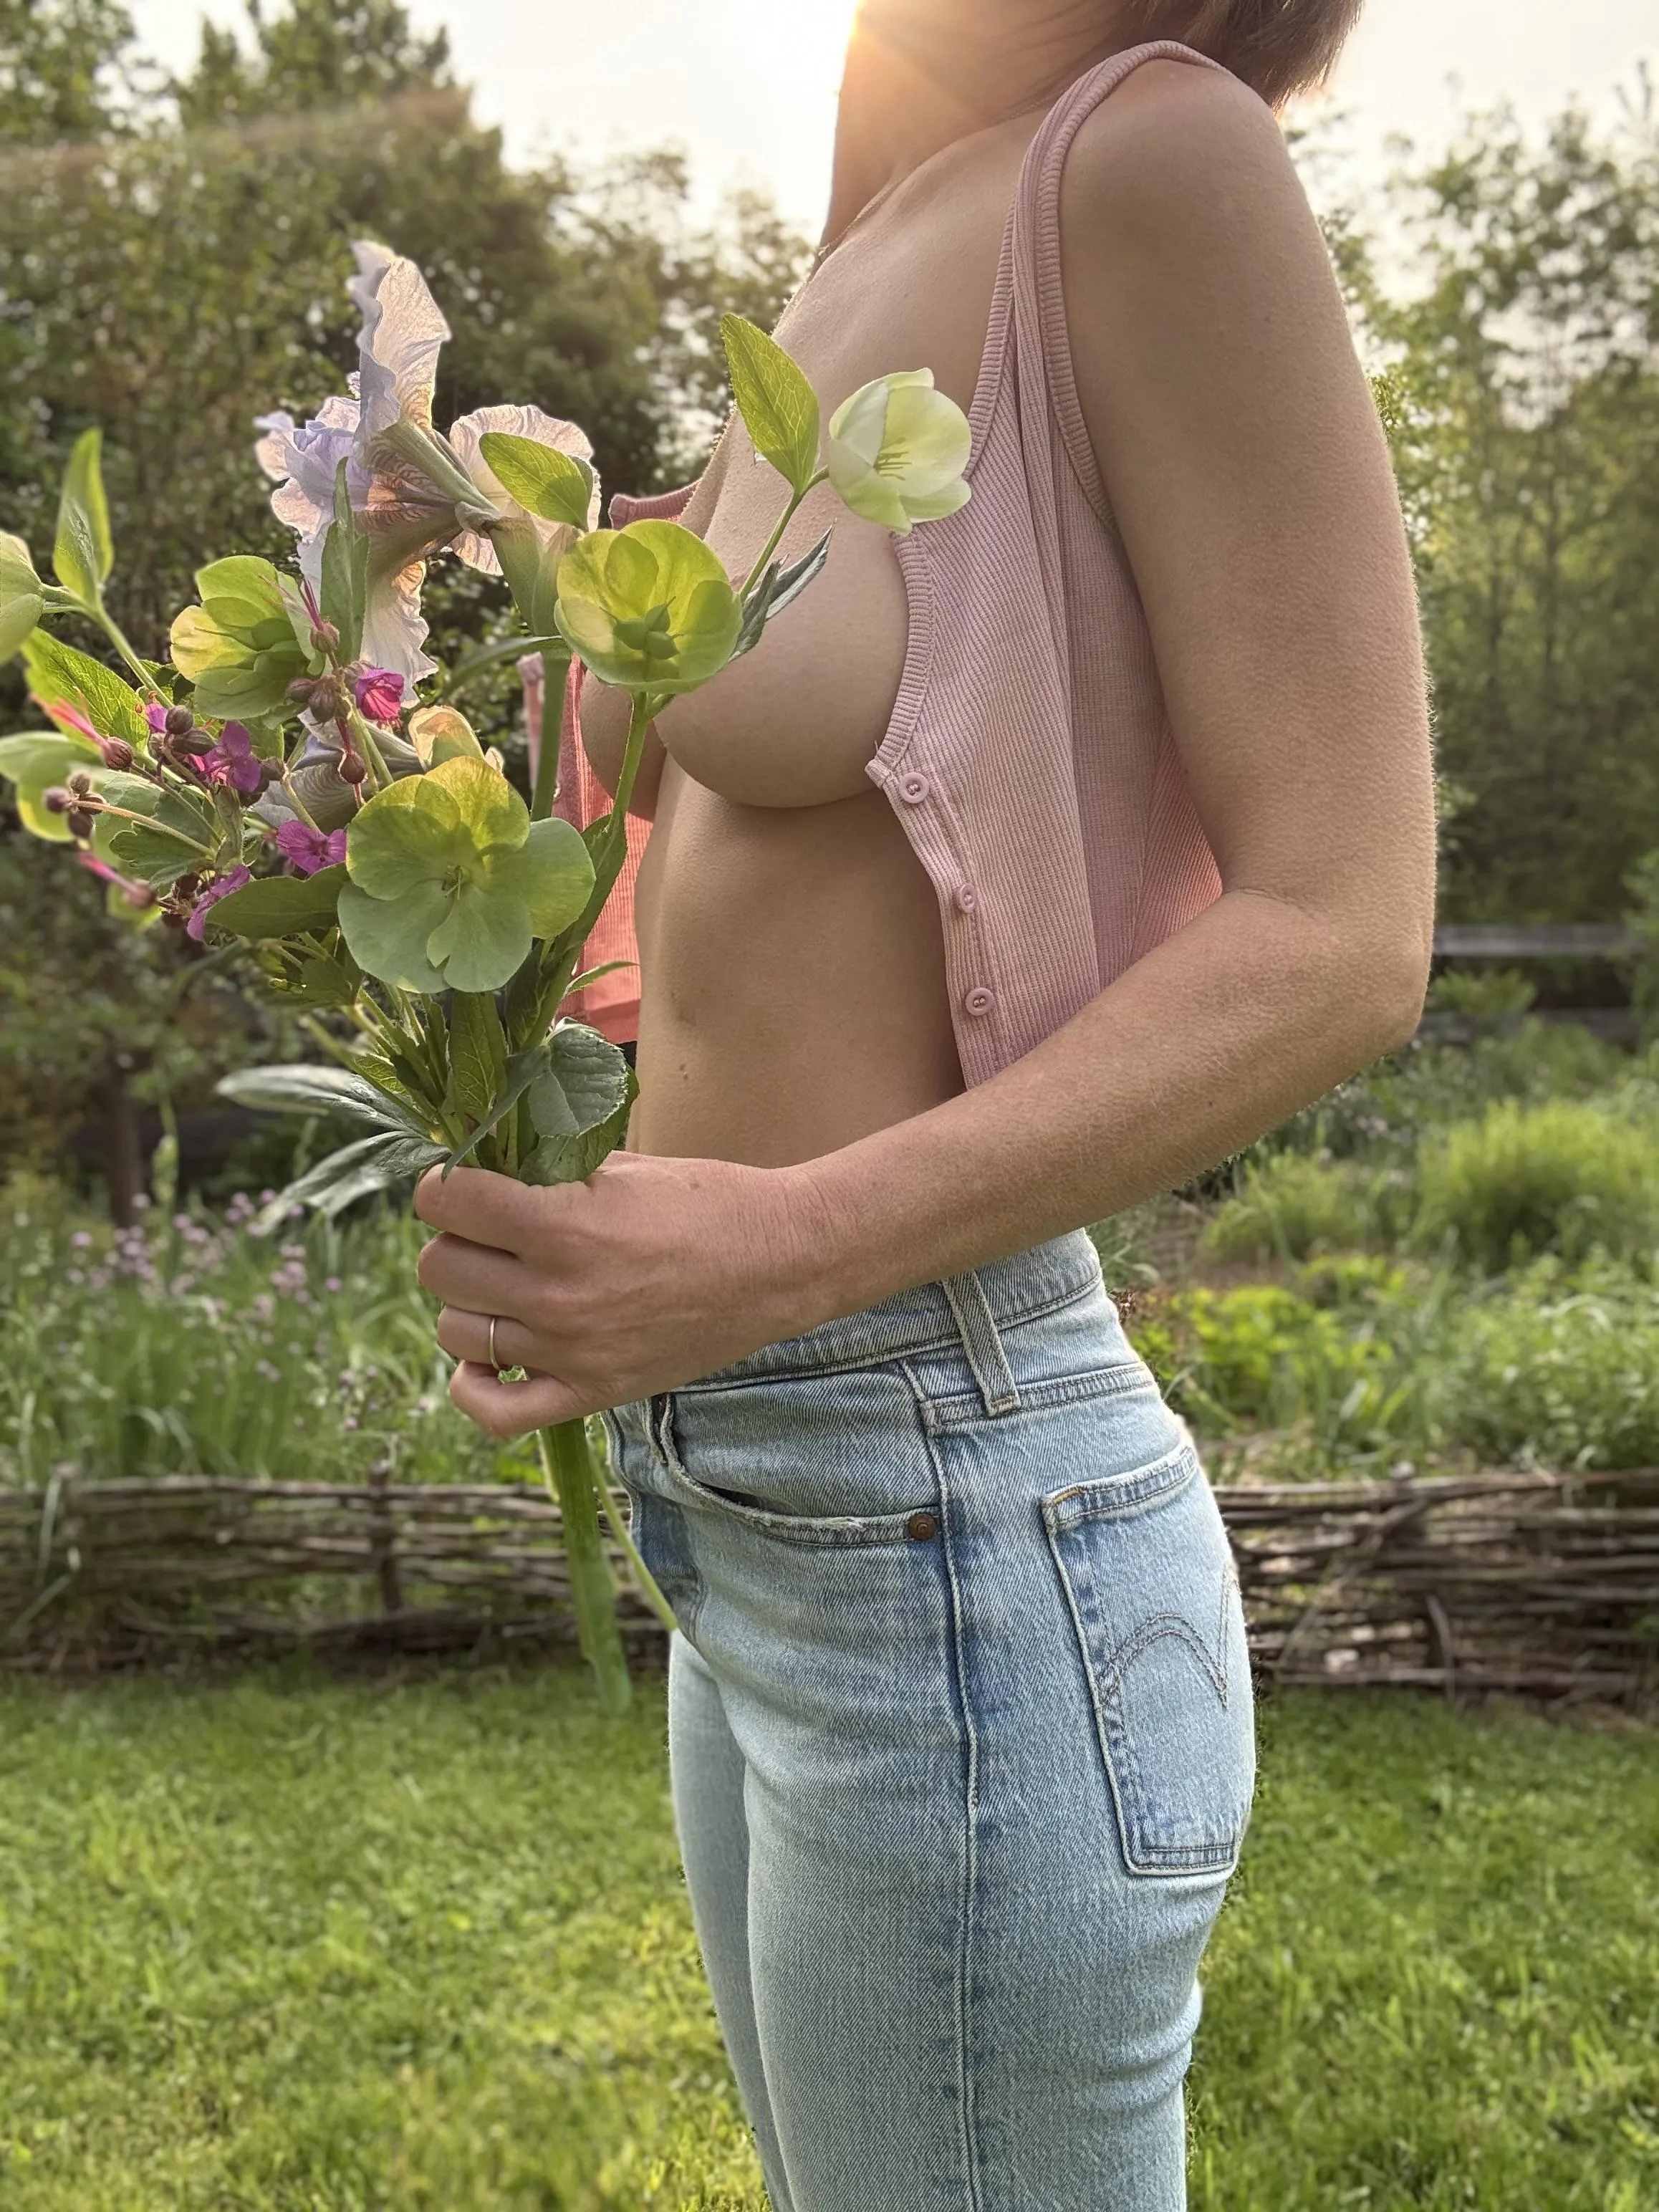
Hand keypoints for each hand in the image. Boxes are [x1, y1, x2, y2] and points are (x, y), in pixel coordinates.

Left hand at [414, 1152, 838, 1437]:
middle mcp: (556, 1294)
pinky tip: (489, 1357)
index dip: (445, 1185)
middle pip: (438, 1268)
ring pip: (456, 1330)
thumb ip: (543, 1171)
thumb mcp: (620, 1169)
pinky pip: (494, 1412)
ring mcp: (570, 1352)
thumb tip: (474, 1162)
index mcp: (560, 1226)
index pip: (442, 1202)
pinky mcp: (591, 1393)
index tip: (464, 1184)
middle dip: (457, 1241)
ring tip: (506, 1285)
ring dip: (470, 1303)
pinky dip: (474, 1386)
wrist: (781, 1263)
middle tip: (493, 1232)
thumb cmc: (707, 1202)